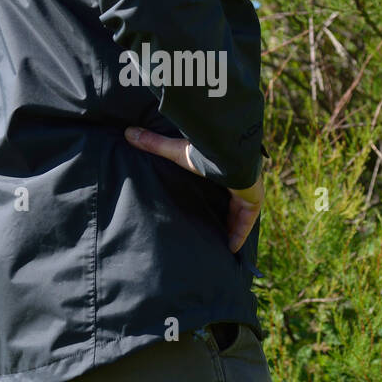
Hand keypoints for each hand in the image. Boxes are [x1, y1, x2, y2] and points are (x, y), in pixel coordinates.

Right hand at [124, 127, 263, 253]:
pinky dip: (239, 234)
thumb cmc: (204, 150)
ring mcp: (249, 189)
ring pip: (242, 212)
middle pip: (233, 200)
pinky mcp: (253, 199)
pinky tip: (231, 248)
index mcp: (223, 166)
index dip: (217, 191)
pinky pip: (247, 221)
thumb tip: (128, 133)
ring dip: (233, 225)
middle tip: (216, 227)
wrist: (228, 153)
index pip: (222, 181)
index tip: (210, 200)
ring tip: (222, 242)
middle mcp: (239, 177)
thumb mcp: (177, 151)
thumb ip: (154, 144)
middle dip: (227, 212)